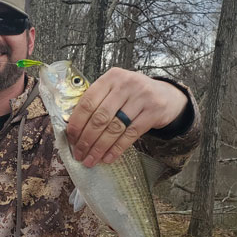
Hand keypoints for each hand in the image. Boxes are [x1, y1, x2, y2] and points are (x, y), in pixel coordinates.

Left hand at [66, 68, 187, 166]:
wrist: (166, 95)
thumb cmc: (132, 95)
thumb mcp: (115, 90)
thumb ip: (97, 102)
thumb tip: (74, 129)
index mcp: (110, 77)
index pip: (87, 102)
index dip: (77, 123)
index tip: (71, 139)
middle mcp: (126, 84)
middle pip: (100, 117)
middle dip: (86, 139)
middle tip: (79, 154)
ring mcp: (141, 97)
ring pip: (114, 128)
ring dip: (100, 147)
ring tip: (91, 160)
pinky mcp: (154, 111)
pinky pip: (131, 135)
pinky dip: (117, 149)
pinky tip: (108, 158)